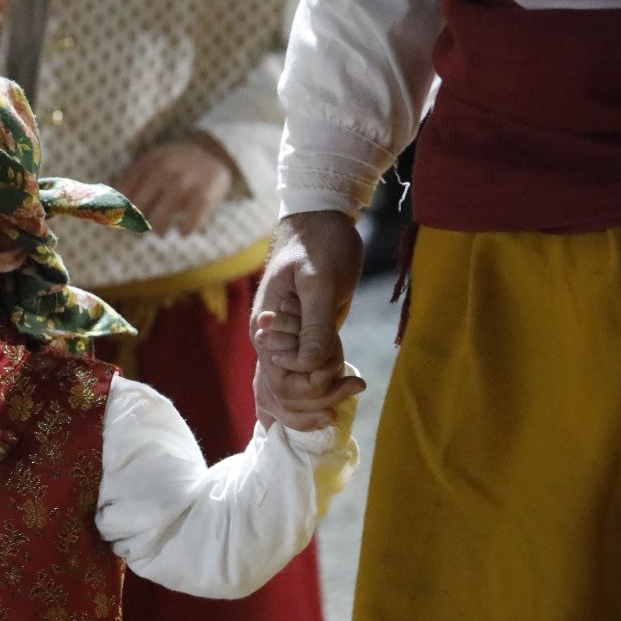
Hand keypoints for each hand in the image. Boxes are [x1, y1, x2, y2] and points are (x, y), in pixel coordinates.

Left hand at [113, 134, 240, 235]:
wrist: (213, 152)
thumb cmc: (175, 163)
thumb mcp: (152, 162)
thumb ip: (130, 179)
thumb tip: (105, 207)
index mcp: (148, 163)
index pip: (123, 194)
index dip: (118, 211)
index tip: (119, 221)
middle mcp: (164, 172)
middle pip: (139, 210)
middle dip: (137, 224)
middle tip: (141, 228)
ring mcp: (185, 184)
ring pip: (160, 220)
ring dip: (159, 230)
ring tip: (160, 232)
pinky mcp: (204, 196)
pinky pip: (189, 223)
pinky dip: (184, 230)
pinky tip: (183, 231)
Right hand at [250, 211, 363, 428]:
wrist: (324, 221)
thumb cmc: (319, 244)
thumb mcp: (319, 281)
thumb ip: (314, 323)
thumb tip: (311, 365)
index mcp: (264, 330)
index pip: (279, 382)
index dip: (311, 386)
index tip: (340, 371)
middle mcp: (271, 342)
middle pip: (285, 394)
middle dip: (319, 398)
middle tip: (355, 385)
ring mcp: (288, 342)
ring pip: (298, 389)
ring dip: (326, 394)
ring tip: (355, 384)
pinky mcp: (307, 338)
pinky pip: (313, 374)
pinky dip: (330, 381)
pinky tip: (352, 379)